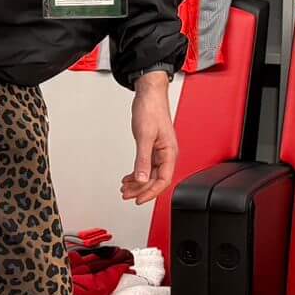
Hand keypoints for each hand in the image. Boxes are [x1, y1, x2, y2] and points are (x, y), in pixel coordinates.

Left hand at [121, 72, 177, 203]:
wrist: (149, 94)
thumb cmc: (151, 109)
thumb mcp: (144, 136)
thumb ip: (143, 160)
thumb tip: (142, 179)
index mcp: (169, 152)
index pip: (163, 180)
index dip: (150, 193)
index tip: (138, 200)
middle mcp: (167, 153)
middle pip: (156, 180)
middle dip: (141, 189)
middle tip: (126, 195)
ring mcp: (160, 151)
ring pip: (150, 174)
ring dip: (138, 183)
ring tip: (125, 188)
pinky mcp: (153, 146)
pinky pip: (147, 166)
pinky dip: (138, 173)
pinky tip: (129, 177)